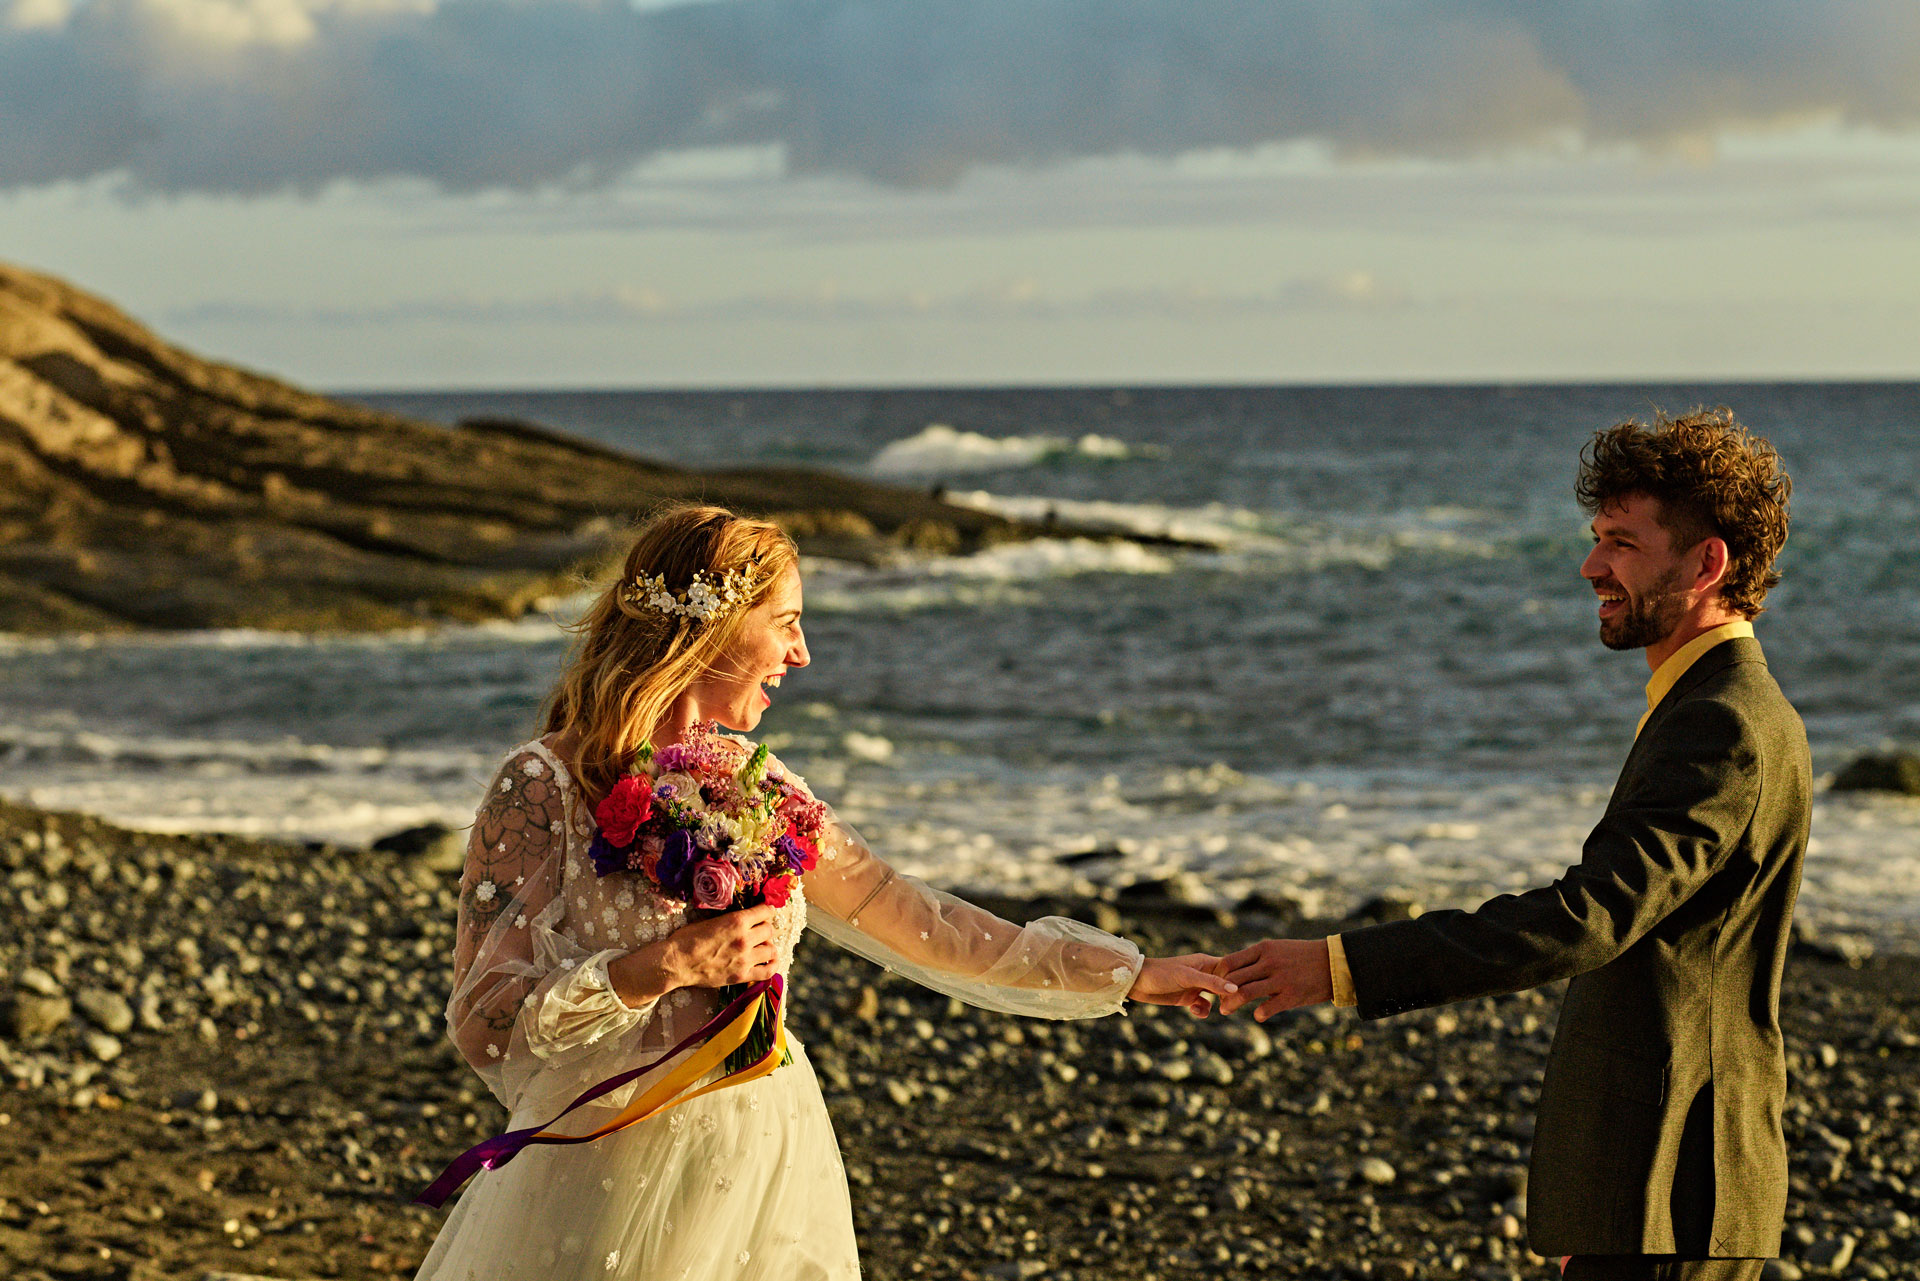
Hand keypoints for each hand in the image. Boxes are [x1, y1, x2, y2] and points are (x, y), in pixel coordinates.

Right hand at [610, 905, 779, 1005]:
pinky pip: (767, 972)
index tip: (764, 913)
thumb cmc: (687, 939)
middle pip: (769, 930)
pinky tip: (770, 961)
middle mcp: (745, 939)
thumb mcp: (709, 921)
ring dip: (768, 946)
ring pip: (771, 950)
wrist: (676, 963)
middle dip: (765, 928)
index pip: (765, 911)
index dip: (766, 911)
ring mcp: (745, 959)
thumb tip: (743, 919)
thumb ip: (730, 920)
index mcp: (736, 921)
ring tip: (761, 946)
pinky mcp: (741, 976)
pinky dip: (772, 965)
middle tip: (758, 931)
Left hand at [1129, 953, 1237, 1018]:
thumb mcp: (1188, 977)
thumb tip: (1235, 988)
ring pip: (1216, 997)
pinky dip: (1202, 1010)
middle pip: (1225, 984)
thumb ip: (1211, 983)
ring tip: (1217, 1010)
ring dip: (1218, 1005)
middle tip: (1231, 1006)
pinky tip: (1194, 1011)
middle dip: (1230, 995)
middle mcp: (1203, 973)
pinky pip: (1203, 1006)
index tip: (1244, 993)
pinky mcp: (1187, 997)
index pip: (1231, 969)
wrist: (1137, 982)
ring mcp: (1196, 986)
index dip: (1239, 980)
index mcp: (1206, 963)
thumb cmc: (1161, 973)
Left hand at [1215, 938, 1332, 1020]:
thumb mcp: (1278, 949)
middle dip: (1221, 992)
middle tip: (1218, 1001)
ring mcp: (1280, 979)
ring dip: (1231, 1004)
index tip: (1217, 984)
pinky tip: (1257, 1016)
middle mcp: (1269, 962)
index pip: (1229, 962)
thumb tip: (1235, 970)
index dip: (1219, 975)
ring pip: (1245, 993)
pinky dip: (1258, 1014)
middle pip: (1233, 979)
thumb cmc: (1303, 956)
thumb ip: (1258, 958)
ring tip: (1226, 1010)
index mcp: (1264, 949)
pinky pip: (1267, 1008)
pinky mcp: (1292, 995)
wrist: (1334, 962)